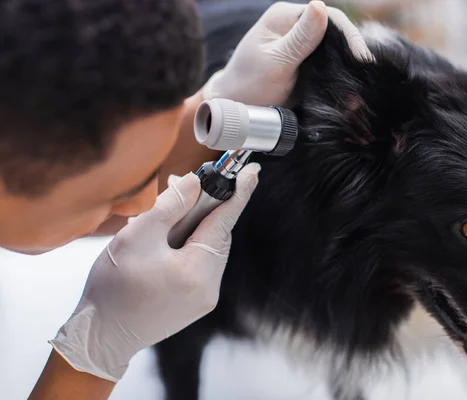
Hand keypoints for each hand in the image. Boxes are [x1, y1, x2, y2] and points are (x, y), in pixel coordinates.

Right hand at [49, 163, 260, 381]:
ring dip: (193, 228)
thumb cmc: (113, 288)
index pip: (225, 221)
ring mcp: (206, 298)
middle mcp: (209, 287)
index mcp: (197, 270)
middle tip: (185, 188)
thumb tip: (195, 183)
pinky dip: (190, 247)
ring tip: (166, 217)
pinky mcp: (198, 303)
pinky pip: (202, 265)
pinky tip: (167, 242)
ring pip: (209, 249)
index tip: (251, 172)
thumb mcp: (136, 236)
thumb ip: (171, 205)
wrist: (101, 337)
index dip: (238, 192)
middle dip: (204, 209)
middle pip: (217, 234)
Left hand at [202, 0, 372, 105]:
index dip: (349, 36)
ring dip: (347, 69)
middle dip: (351, 53)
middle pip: (335, 33)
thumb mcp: (275, 61)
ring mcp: (301, 47)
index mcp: (285, 17)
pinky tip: (349, 96)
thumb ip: (300, 38)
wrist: (236, 108)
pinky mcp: (305, 66)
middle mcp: (296, 28)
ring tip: (360, 88)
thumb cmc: (248, 83)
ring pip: (334, 51)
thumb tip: (321, 6)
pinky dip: (339, 79)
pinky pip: (328, 67)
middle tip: (366, 76)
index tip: (361, 59)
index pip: (327, 17)